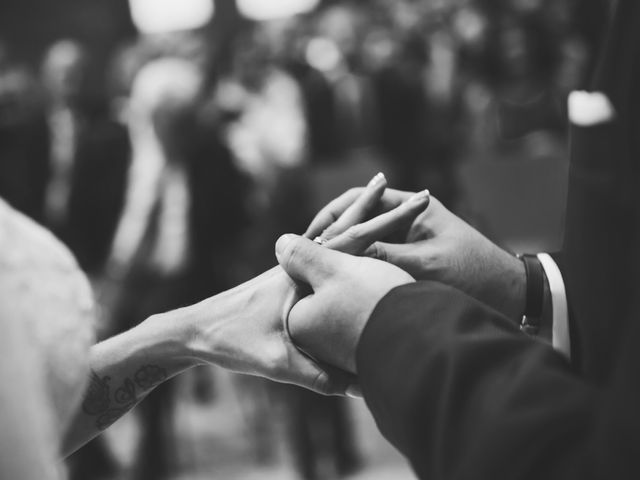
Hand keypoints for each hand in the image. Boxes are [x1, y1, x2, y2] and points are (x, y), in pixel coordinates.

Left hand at [180, 174, 429, 394]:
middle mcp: (297, 264)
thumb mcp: (276, 362)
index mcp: (302, 273)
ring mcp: (290, 270)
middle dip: (372, 207)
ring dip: (355, 220)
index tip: (420, 199)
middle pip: (343, 227)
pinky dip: (338, 242)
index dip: (389, 220)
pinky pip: (319, 254)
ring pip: (330, 238)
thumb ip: (317, 374)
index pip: (355, 239)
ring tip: (375, 203)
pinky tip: (342, 246)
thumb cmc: (231, 342)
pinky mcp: (284, 281)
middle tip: (395, 182)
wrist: (192, 331)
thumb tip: (359, 386)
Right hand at [307, 188, 525, 321]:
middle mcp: (407, 218)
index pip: (360, 199)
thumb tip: (340, 254)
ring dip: (340, 253)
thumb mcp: (426, 263)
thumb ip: (384, 255)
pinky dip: (355, 267)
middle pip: (357, 218)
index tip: (311, 239)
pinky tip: (339, 284)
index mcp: (413, 206)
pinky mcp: (409, 260)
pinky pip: (373, 259)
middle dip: (330, 235)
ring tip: (315, 271)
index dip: (331, 216)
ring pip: (363, 240)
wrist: (511, 294)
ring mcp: (407, 240)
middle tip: (304, 256)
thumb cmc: (474, 274)